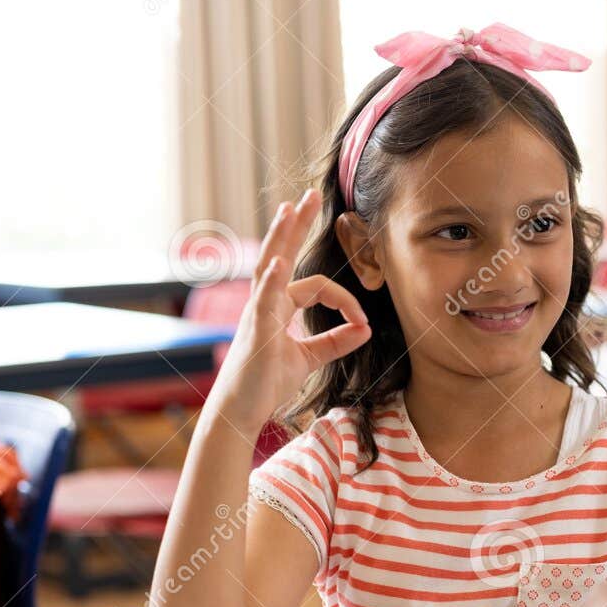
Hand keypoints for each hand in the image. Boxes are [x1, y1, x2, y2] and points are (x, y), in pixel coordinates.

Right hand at [209, 190, 371, 429]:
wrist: (241, 410)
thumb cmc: (267, 383)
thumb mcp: (309, 358)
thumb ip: (336, 341)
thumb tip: (365, 329)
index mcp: (278, 306)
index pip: (317, 286)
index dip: (345, 299)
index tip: (363, 320)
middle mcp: (265, 302)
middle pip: (282, 254)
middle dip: (295, 225)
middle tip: (307, 196)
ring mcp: (257, 313)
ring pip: (269, 267)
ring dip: (279, 238)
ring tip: (288, 210)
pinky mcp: (255, 331)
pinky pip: (262, 301)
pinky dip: (272, 281)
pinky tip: (279, 264)